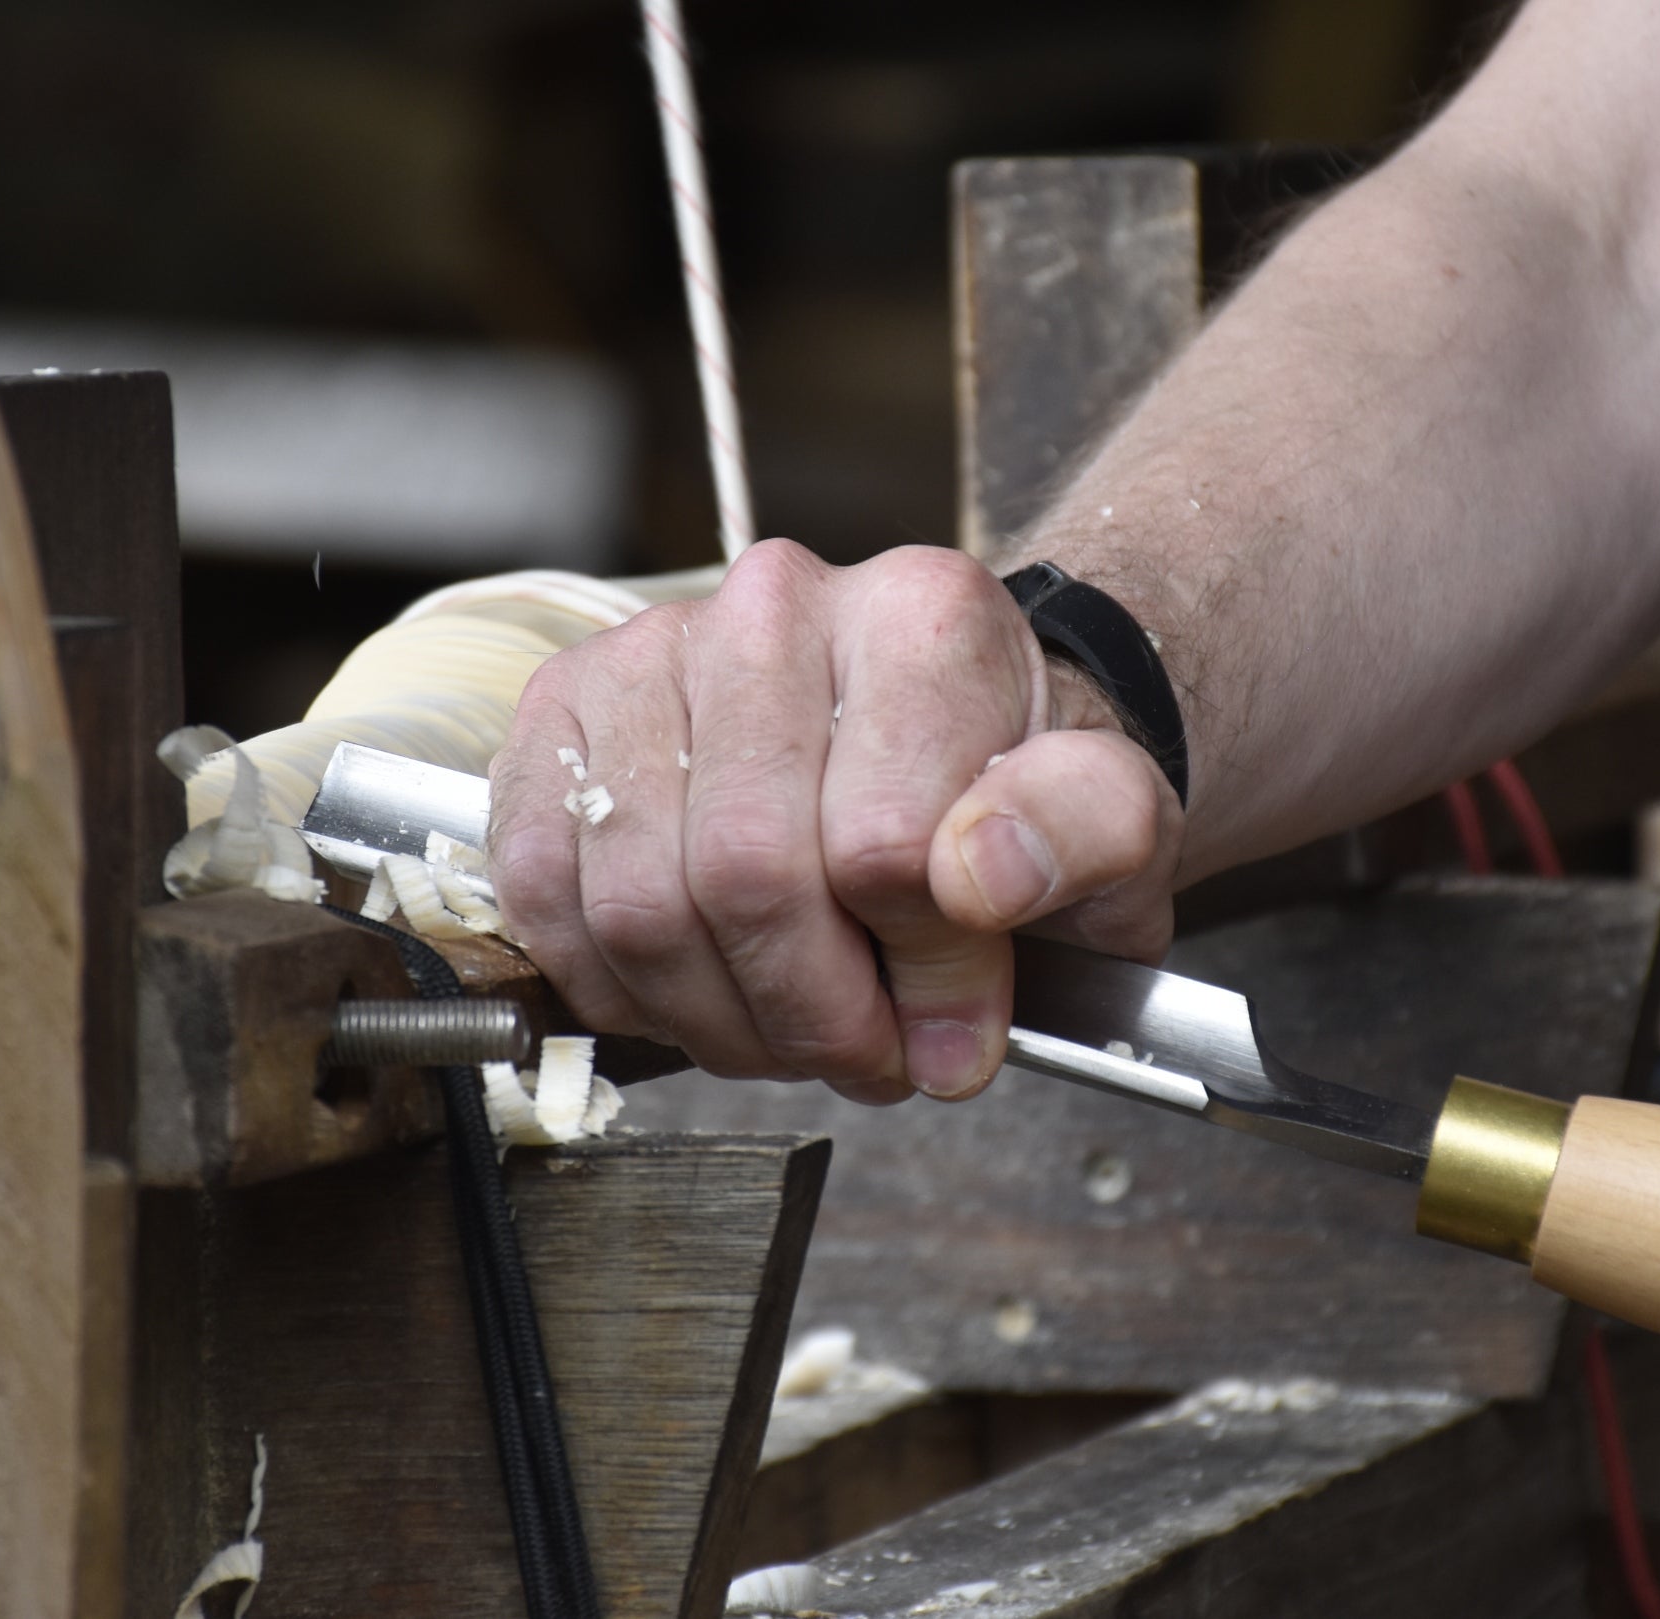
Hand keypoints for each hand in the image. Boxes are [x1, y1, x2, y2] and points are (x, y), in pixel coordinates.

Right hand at [489, 540, 1182, 1103]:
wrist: (943, 737)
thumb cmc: (1012, 794)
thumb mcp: (1113, 823)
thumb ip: (1083, 841)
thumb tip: (980, 877)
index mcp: (921, 618)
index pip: (885, 844)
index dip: (921, 977)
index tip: (960, 1026)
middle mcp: (772, 608)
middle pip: (748, 877)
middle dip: (812, 1015)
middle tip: (864, 1050)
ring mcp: (649, 655)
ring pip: (641, 902)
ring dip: (719, 1018)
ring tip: (790, 1027)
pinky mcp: (559, 718)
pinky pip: (547, 891)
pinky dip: (620, 985)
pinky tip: (700, 988)